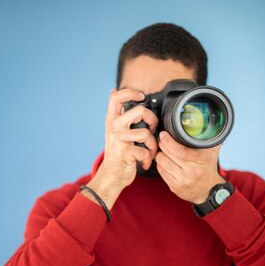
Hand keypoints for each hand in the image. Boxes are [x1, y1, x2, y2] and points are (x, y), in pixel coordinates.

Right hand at [84, 88, 158, 208]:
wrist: (112, 175)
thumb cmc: (118, 153)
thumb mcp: (114, 130)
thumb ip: (117, 112)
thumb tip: (113, 90)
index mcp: (112, 120)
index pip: (117, 97)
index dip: (131, 93)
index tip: (141, 97)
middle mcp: (114, 127)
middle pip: (140, 111)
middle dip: (152, 121)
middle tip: (151, 130)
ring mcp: (119, 139)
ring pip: (146, 133)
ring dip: (152, 145)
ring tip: (149, 151)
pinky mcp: (125, 152)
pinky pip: (146, 151)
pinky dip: (148, 159)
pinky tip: (143, 162)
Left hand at [155, 131, 225, 203]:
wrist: (208, 190)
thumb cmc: (208, 167)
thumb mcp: (212, 152)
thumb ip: (210, 137)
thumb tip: (209, 122)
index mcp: (201, 161)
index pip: (180, 151)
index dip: (168, 142)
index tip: (164, 135)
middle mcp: (191, 172)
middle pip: (168, 155)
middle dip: (162, 145)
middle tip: (162, 140)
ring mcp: (182, 181)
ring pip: (162, 163)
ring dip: (159, 154)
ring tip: (162, 150)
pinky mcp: (174, 187)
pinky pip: (161, 172)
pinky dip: (160, 164)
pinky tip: (164, 160)